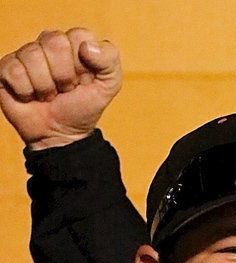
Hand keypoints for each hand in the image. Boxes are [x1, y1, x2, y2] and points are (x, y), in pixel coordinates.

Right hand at [0, 28, 120, 149]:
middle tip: (64, 90)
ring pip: (33, 57)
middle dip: (64, 76)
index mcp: (74, 42)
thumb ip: (110, 60)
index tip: (83, 82)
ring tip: (48, 95)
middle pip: (55, 44)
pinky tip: (30, 96)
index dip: (82, 66)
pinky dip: (26, 91)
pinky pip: (14, 71)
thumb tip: (87, 47)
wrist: (60, 136)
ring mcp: (26, 54)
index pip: (78, 37)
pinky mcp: (7, 68)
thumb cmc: (82, 109)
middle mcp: (48, 43)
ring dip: (45, 87)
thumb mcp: (108, 87)